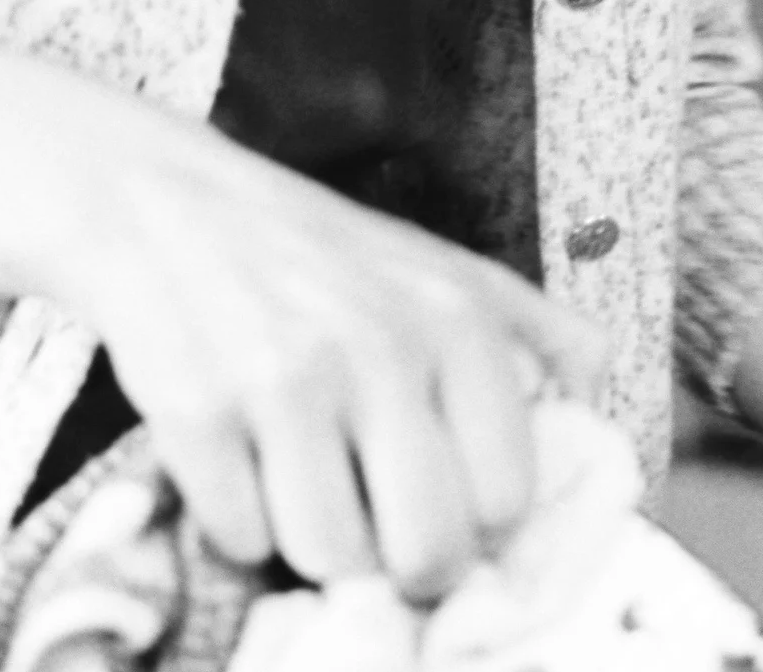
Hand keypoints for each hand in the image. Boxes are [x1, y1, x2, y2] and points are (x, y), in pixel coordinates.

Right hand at [67, 124, 608, 600]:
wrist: (164, 202)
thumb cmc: (321, 251)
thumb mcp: (446, 266)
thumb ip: (540, 334)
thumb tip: (599, 407)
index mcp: (458, 317)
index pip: (508, 500)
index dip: (477, 524)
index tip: (445, 504)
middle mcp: (381, 346)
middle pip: (429, 551)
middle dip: (402, 560)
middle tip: (375, 521)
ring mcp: (284, 380)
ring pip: (332, 558)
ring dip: (313, 539)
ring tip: (300, 474)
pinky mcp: (194, 413)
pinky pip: (240, 540)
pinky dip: (236, 519)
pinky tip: (237, 456)